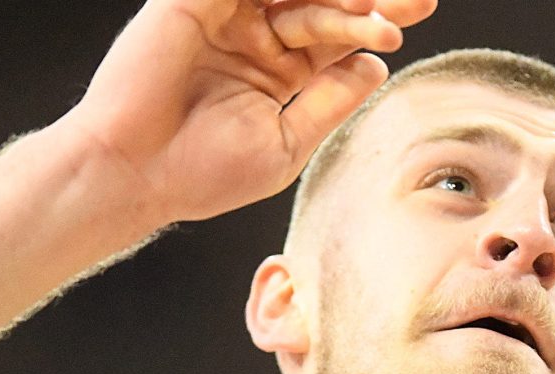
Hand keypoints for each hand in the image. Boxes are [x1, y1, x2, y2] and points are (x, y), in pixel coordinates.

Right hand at [55, 0, 437, 227]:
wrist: (136, 175)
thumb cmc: (202, 173)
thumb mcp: (287, 143)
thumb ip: (329, 103)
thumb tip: (375, 66)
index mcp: (278, 69)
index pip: (338, 36)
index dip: (377, 25)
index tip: (414, 22)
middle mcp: (255, 35)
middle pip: (324, 4)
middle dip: (372, 1)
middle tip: (418, 1)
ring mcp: (226, 14)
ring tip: (381, 8)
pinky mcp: (194, 2)